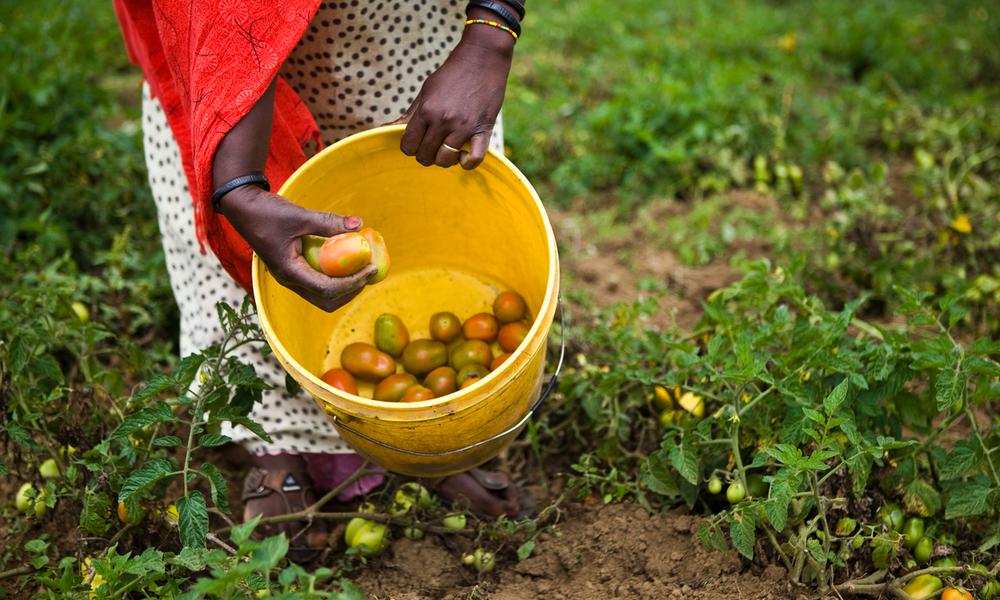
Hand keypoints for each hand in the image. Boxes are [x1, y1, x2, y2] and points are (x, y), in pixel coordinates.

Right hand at [218, 186, 375, 311]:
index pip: (327, 289)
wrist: (242, 207)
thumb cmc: (266, 212)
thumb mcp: (299, 216)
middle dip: (352, 290)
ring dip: (345, 288)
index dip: (353, 282)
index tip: (370, 269)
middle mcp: (289, 280)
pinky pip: (318, 284)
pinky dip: (336, 280)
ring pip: (322, 297)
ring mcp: (290, 278)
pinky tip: (347, 264)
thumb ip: (328, 222)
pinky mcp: (293, 271)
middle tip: (369, 272)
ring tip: (362, 270)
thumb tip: (359, 225)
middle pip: (327, 301)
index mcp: (289, 271)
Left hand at [399, 28, 513, 169]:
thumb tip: (385, 129)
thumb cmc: (451, 74)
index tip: (417, 141)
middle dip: (425, 154)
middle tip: (432, 145)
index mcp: (426, 110)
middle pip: (425, 155)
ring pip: (445, 160)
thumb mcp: (426, 91)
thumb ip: (410, 114)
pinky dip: (466, 163)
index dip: (410, 147)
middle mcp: (443, 121)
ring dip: (444, 159)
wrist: (482, 58)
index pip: (408, 145)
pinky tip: (464, 155)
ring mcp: (463, 127)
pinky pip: (474, 159)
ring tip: (447, 149)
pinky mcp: (483, 130)